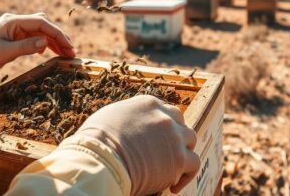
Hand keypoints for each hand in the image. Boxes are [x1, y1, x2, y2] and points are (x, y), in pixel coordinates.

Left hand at [0, 13, 74, 78]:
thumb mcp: (3, 53)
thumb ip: (25, 47)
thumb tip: (46, 43)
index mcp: (12, 21)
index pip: (41, 23)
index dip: (57, 33)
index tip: (68, 46)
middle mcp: (15, 22)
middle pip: (44, 24)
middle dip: (59, 36)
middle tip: (71, 52)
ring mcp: (14, 29)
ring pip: (40, 31)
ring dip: (53, 41)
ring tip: (65, 53)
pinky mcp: (13, 37)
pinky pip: (34, 37)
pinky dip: (44, 44)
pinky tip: (48, 52)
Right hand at [67, 95, 199, 195]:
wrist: (101, 159)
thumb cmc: (95, 141)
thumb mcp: (108, 116)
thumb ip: (123, 117)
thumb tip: (120, 126)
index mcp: (147, 103)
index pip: (164, 110)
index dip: (162, 126)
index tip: (157, 139)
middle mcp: (164, 116)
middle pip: (179, 122)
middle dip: (175, 136)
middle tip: (167, 152)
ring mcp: (174, 136)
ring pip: (190, 140)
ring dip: (183, 153)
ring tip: (173, 168)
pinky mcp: (179, 158)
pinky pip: (194, 164)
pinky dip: (187, 175)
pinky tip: (173, 186)